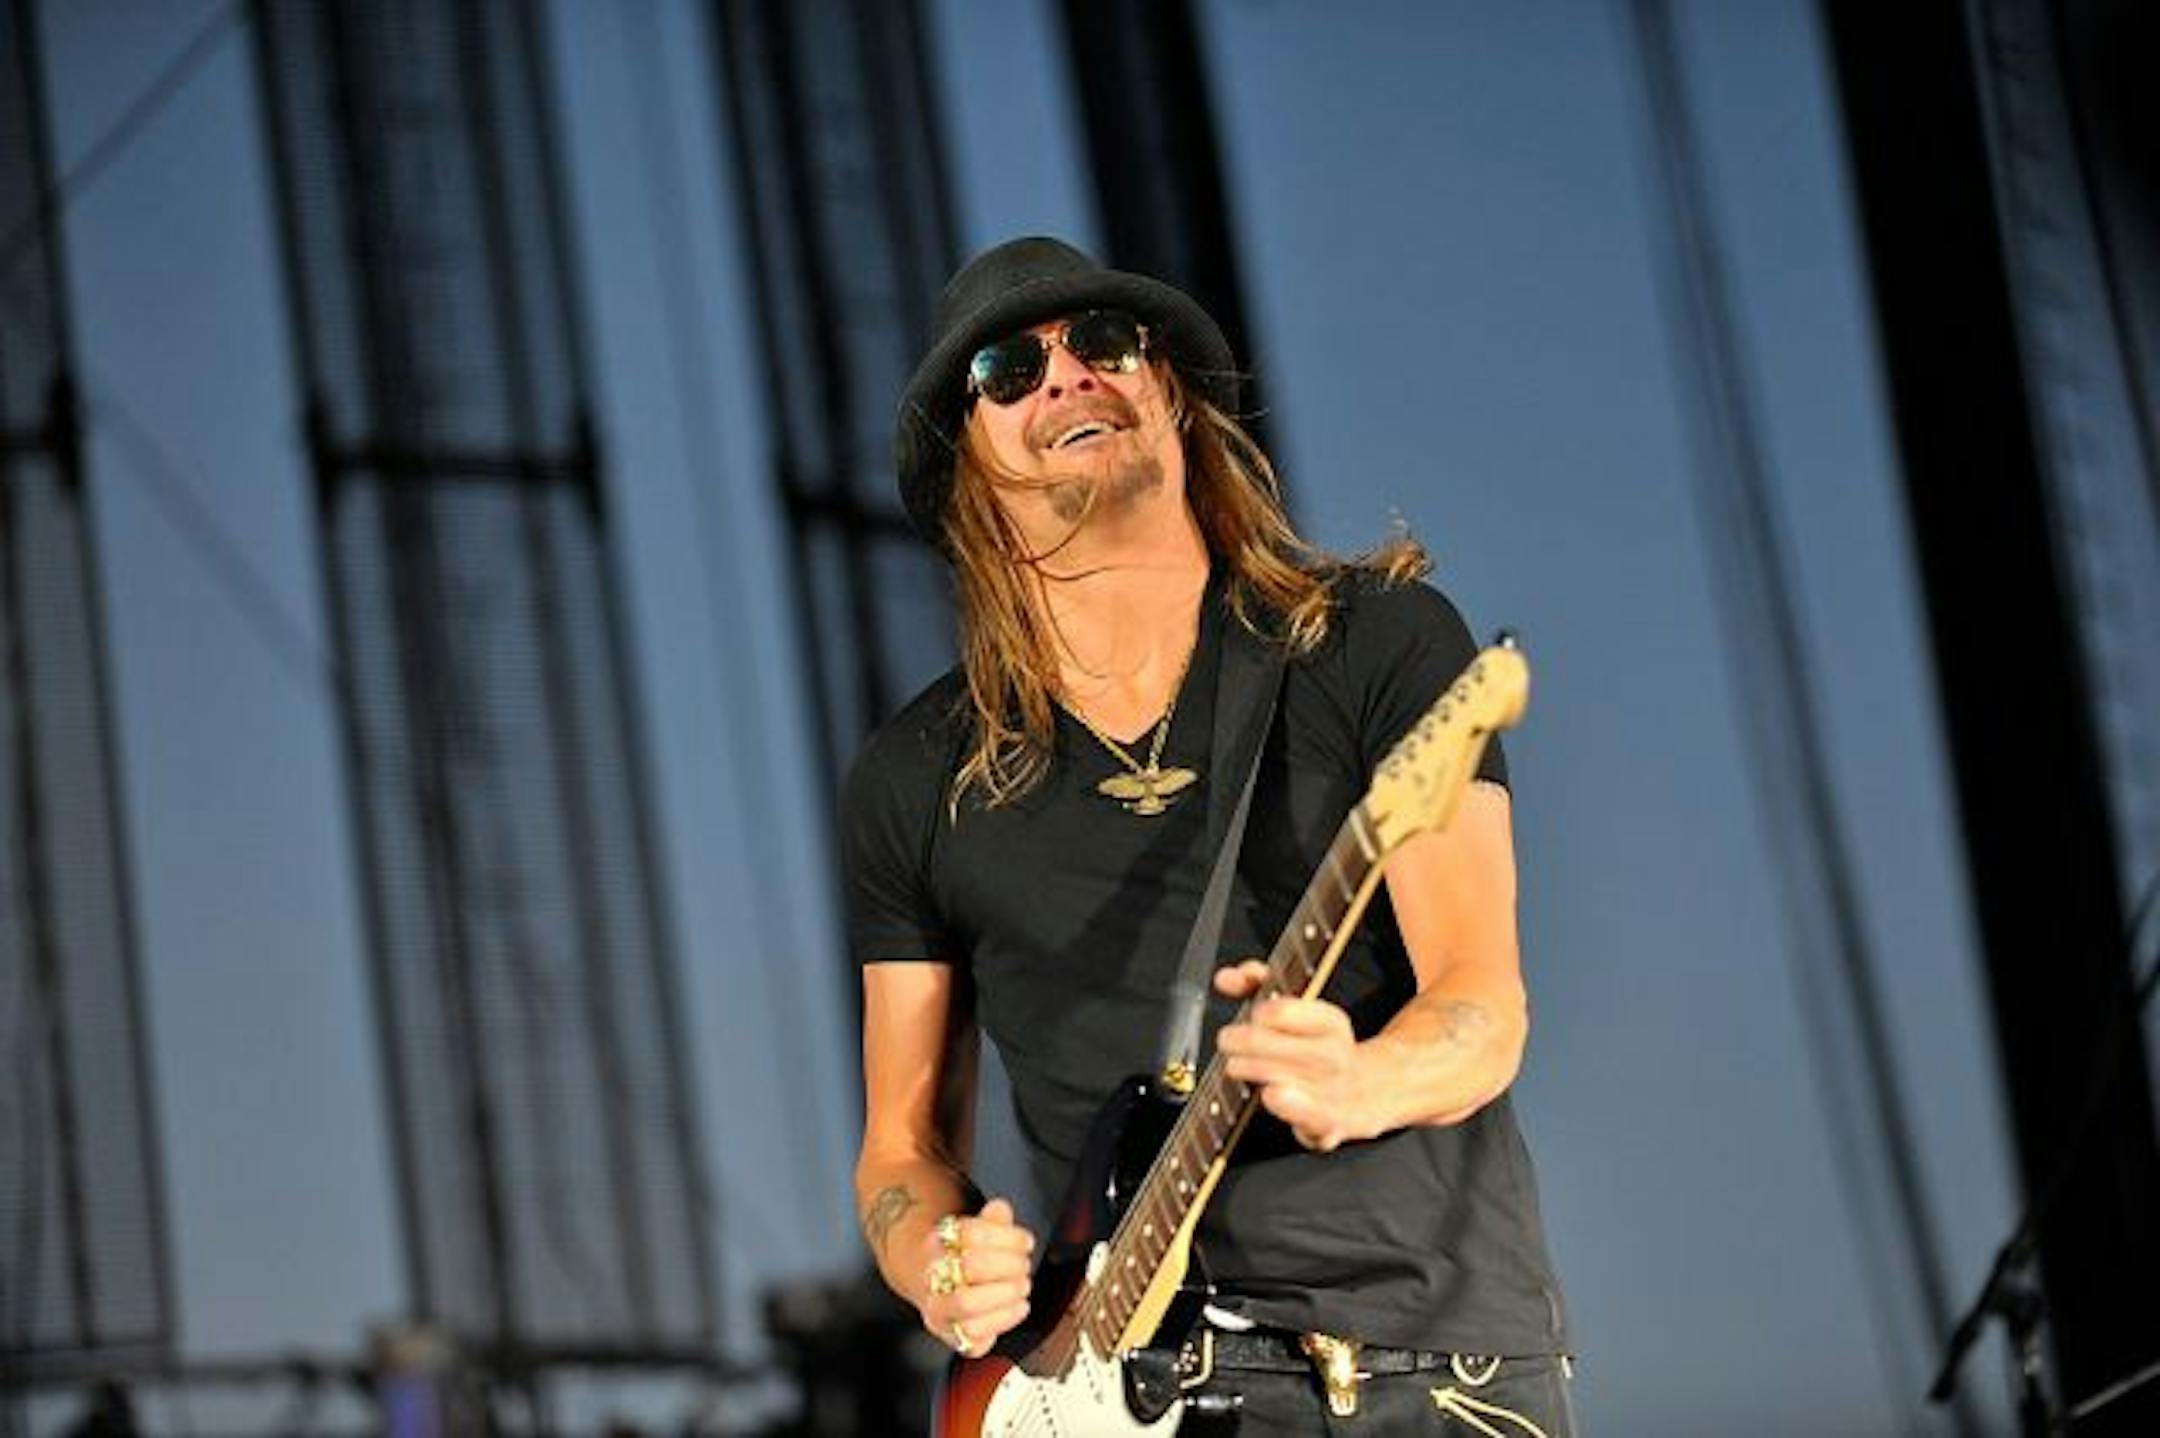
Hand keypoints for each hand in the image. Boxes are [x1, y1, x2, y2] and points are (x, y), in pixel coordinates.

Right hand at [913, 1197, 1033, 1356]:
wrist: (933, 1285)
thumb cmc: (962, 1257)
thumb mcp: (977, 1230)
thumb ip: (992, 1218)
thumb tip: (1000, 1210)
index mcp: (937, 1243)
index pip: (969, 1232)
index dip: (1006, 1236)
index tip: (1025, 1242)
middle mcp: (932, 1277)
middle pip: (971, 1266)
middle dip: (1008, 1265)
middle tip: (1024, 1266)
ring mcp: (939, 1310)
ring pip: (967, 1304)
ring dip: (1006, 1294)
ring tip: (1021, 1286)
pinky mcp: (952, 1338)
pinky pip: (974, 1337)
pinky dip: (1004, 1321)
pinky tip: (1018, 1307)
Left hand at [1213, 960, 1375, 1151]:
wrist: (1367, 1090)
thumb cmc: (1317, 1047)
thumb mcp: (1297, 1008)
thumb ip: (1257, 985)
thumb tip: (1226, 979)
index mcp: (1331, 1023)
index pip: (1287, 1011)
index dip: (1263, 1012)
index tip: (1253, 1014)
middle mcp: (1336, 1057)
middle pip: (1283, 1047)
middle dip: (1247, 1043)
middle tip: (1229, 1043)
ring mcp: (1334, 1094)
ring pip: (1290, 1083)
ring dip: (1257, 1072)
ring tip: (1237, 1067)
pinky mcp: (1330, 1126)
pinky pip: (1312, 1120)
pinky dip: (1293, 1109)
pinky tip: (1274, 1095)